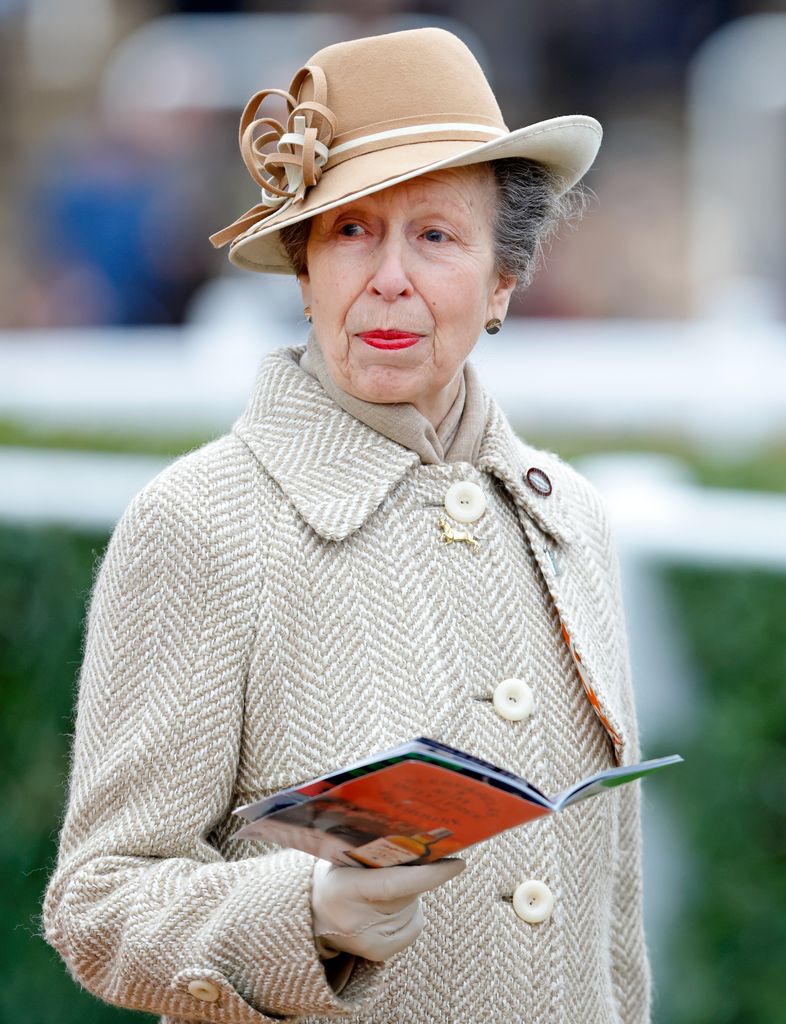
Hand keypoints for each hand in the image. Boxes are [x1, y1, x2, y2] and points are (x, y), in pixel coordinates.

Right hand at [311, 857, 464, 961]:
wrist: (312, 916)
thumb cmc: (336, 876)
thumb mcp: (347, 859)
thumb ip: (379, 855)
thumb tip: (424, 848)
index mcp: (344, 889)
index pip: (394, 884)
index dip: (428, 874)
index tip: (457, 863)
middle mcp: (357, 921)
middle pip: (408, 895)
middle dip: (418, 875)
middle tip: (409, 861)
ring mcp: (369, 942)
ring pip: (414, 909)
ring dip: (411, 895)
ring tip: (384, 889)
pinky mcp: (379, 955)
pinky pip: (414, 927)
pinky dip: (410, 913)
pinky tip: (390, 907)